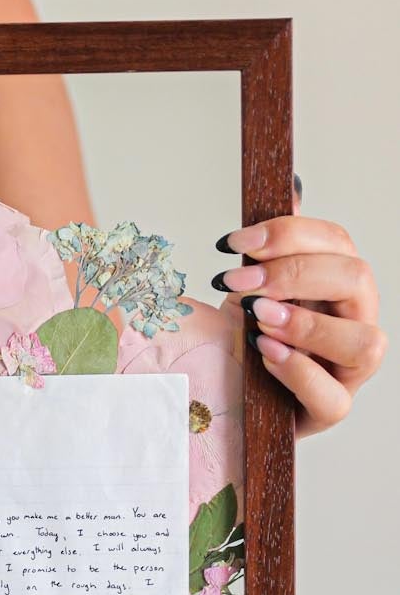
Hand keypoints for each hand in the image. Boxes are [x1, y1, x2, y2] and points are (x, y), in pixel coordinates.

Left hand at [213, 177, 386, 434]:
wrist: (231, 399)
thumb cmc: (249, 338)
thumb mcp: (252, 287)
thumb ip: (273, 245)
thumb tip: (290, 184)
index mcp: (339, 284)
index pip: (336, 242)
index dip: (289, 234)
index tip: (234, 242)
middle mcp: (355, 321)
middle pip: (356, 279)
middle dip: (293, 273)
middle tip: (238, 281)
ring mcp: (349, 370)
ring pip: (364, 341)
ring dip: (307, 324)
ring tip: (256, 317)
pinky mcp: (331, 410)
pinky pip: (333, 396)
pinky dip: (298, 370)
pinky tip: (263, 352)